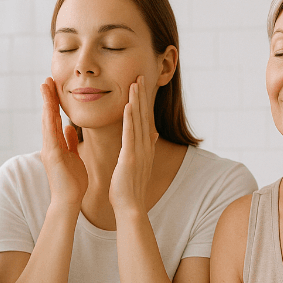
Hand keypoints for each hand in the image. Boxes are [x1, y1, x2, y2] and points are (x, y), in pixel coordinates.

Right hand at [40, 77, 87, 212]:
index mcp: (56, 145)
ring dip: (46, 104)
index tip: (54, 87)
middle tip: (47, 79)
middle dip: (47, 98)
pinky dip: (50, 120)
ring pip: (47, 121)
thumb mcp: (73, 157)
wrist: (68, 201)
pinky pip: (51, 134)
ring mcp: (49, 150)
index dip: (54, 103)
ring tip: (45, 87)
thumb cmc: (72, 182)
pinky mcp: (52, 156)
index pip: (54, 119)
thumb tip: (67, 128)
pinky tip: (50, 109)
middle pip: (48, 116)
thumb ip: (69, 142)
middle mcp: (50, 145)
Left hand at [109, 76, 158, 215]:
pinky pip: (130, 134)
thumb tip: (154, 133)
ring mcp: (140, 151)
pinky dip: (130, 119)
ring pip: (139, 121)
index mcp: (146, 146)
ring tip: (135, 82)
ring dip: (137, 101)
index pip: (145, 119)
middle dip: (142, 95)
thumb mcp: (140, 162)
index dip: (144, 101)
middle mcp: (146, 146)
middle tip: (140, 75)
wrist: (130, 207)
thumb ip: (146, 146)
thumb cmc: (129, 187)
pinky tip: (128, 105)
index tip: (141, 84)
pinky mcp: (131, 157)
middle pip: (145, 115)